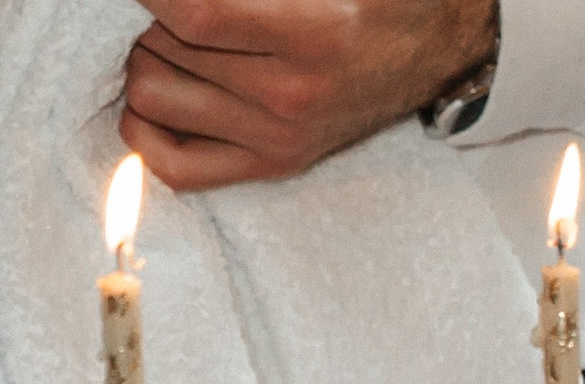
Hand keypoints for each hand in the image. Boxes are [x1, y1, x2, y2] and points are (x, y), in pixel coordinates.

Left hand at [119, 0, 498, 190]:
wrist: (441, 44)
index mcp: (314, 33)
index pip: (198, 14)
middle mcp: (291, 94)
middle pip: (168, 49)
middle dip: (154, 17)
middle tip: (176, 7)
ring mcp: (276, 139)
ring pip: (154, 98)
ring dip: (144, 59)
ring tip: (168, 39)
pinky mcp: (269, 166)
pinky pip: (172, 165)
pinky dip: (144, 128)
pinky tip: (155, 93)